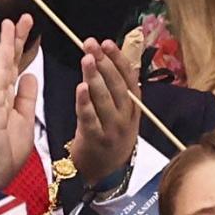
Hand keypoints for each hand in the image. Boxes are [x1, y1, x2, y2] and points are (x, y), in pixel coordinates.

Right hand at [0, 15, 37, 187]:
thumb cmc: (2, 153)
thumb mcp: (22, 120)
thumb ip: (25, 97)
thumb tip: (30, 76)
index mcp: (2, 98)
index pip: (11, 66)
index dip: (18, 46)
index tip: (25, 28)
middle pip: (4, 61)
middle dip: (13, 39)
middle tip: (22, 17)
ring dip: (5, 46)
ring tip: (10, 25)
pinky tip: (2, 51)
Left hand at [69, 38, 139, 184]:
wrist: (104, 172)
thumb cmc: (109, 137)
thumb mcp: (121, 113)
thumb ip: (118, 90)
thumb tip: (114, 58)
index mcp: (133, 108)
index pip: (128, 78)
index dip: (118, 59)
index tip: (107, 43)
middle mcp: (126, 117)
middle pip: (116, 85)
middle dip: (104, 62)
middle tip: (91, 44)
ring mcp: (112, 129)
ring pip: (105, 99)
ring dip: (96, 77)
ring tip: (87, 59)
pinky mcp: (95, 140)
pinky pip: (90, 118)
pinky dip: (85, 103)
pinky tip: (80, 88)